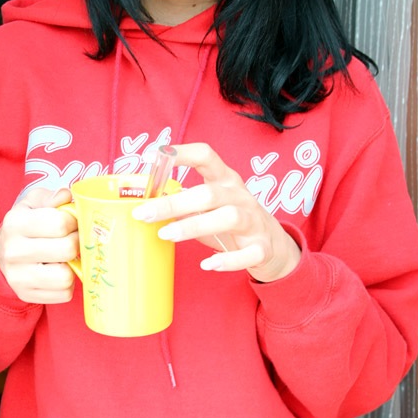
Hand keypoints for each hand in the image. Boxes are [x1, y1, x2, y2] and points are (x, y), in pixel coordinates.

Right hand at [0, 185, 78, 302]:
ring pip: (66, 277)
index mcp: (16, 222)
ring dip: (72, 267)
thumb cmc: (25, 225)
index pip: (60, 223)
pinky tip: (59, 271)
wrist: (1, 254)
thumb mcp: (33, 203)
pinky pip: (64, 294)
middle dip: (77, 242)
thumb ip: (52, 198)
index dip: (74, 222)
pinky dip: (67, 284)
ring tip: (65, 258)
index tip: (72, 222)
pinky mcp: (26, 294)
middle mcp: (13, 251)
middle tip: (73, 240)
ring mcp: (18, 277)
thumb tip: (67, 196)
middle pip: (67, 249)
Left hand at [132, 142, 300, 282]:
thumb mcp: (208, 207)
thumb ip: (182, 204)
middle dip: (174, 203)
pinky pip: (249, 253)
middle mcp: (240, 196)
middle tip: (144, 213)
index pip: (206, 156)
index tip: (152, 157)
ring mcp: (254, 221)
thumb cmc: (231, 221)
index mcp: (225, 180)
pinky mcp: (262, 247)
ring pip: (229, 218)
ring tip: (166, 234)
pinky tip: (208, 264)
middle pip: (209, 194)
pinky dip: (228, 260)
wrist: (273, 245)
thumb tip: (147, 204)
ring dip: (194, 226)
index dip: (181, 153)